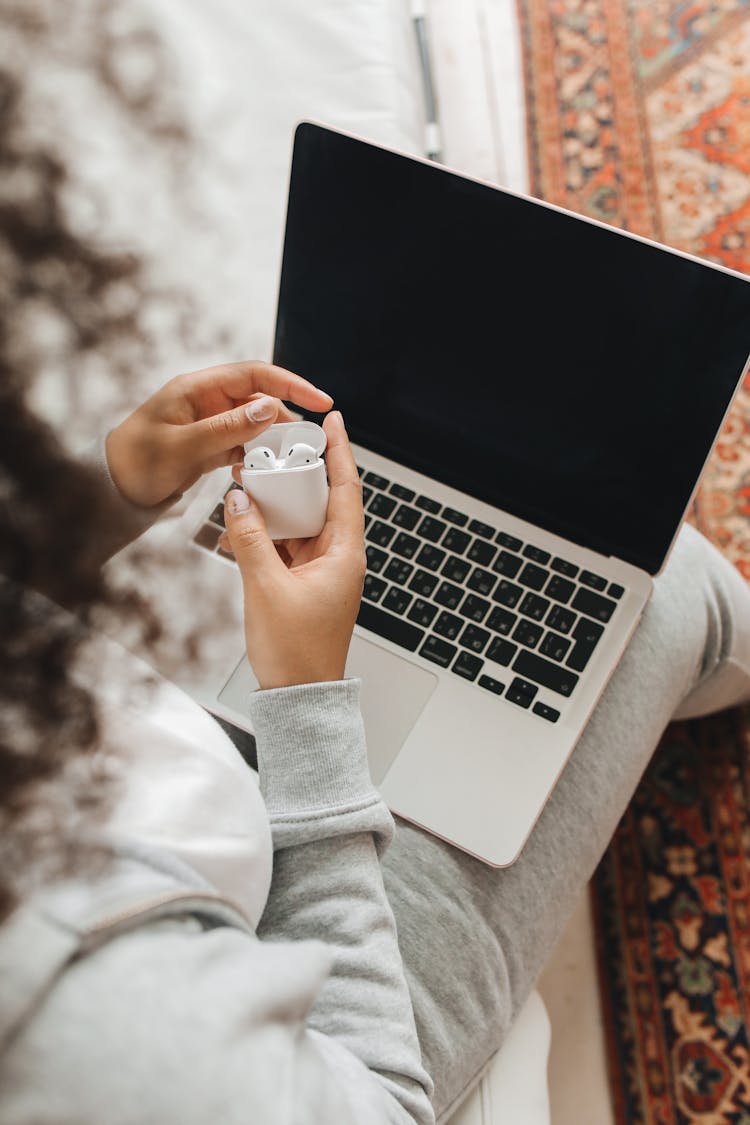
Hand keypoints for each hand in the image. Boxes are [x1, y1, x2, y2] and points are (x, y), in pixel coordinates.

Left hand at [105, 360, 332, 507]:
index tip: (320, 400)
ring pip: (255, 426)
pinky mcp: (210, 446)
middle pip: (260, 400)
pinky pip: (243, 446)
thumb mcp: (182, 446)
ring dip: (272, 443)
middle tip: (308, 442)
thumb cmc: (136, 462)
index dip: (291, 385)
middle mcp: (207, 402)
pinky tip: (259, 474)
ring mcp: (210, 424)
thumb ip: (226, 428)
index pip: (255, 376)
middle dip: (286, 419)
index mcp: (198, 389)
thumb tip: (270, 408)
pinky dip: (255, 458)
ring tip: (286, 462)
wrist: (111, 488)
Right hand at [222, 411, 364, 689]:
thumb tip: (237, 499)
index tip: (333, 419)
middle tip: (273, 450)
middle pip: (322, 501)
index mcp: (345, 554)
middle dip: (298, 474)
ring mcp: (322, 572)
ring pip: (301, 524)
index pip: (346, 490)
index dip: (340, 452)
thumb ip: (249, 540)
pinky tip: (243, 528)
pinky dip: (268, 535)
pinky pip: (287, 547)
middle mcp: (339, 559)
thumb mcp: (265, 588)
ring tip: (251, 483)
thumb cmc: (296, 652)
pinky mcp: (304, 586)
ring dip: (278, 506)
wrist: (299, 699)